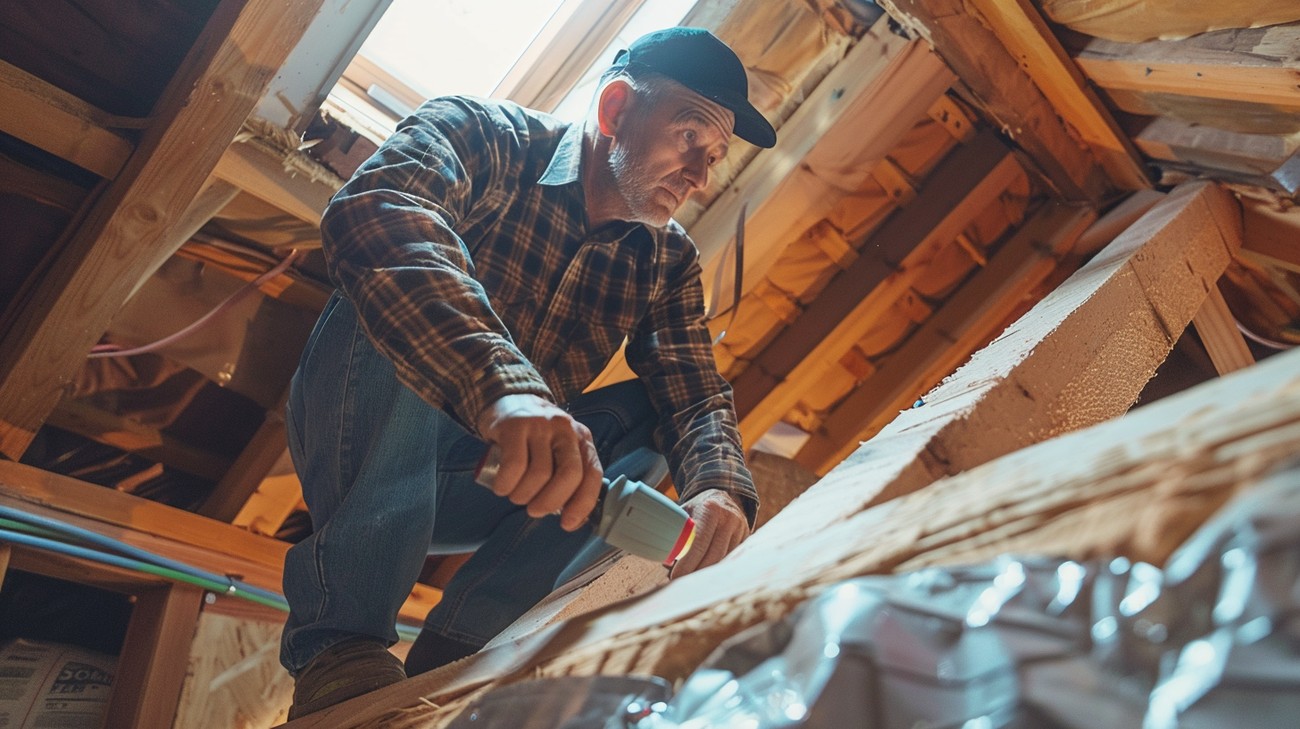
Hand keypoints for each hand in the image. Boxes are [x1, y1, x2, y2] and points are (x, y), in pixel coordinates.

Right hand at [476, 394, 602, 530]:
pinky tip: (502, 487)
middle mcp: (565, 430)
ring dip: (524, 495)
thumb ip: (567, 478)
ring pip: (539, 473)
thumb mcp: (558, 451)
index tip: (567, 523)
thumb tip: (573, 519)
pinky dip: (507, 485)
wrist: (509, 400)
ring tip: (516, 496)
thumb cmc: (536, 436)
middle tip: (535, 510)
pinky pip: (513, 465)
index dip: (582, 504)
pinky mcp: (515, 425)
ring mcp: (541, 425)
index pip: (593, 474)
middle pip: (569, 475)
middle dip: (551, 502)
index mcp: (582, 439)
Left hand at [670, 490, 749, 577]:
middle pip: (713, 555)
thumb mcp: (685, 513)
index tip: (676, 576)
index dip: (687, 563)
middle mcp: (728, 518)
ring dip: (707, 573)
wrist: (722, 498)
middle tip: (682, 583)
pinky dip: (718, 568)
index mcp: (710, 509)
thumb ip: (677, 532)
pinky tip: (706, 574)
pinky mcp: (747, 538)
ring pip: (724, 560)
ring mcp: (741, 529)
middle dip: (696, 572)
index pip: (699, 543)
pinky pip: (731, 559)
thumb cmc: (698, 509)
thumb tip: (667, 562)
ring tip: (691, 579)